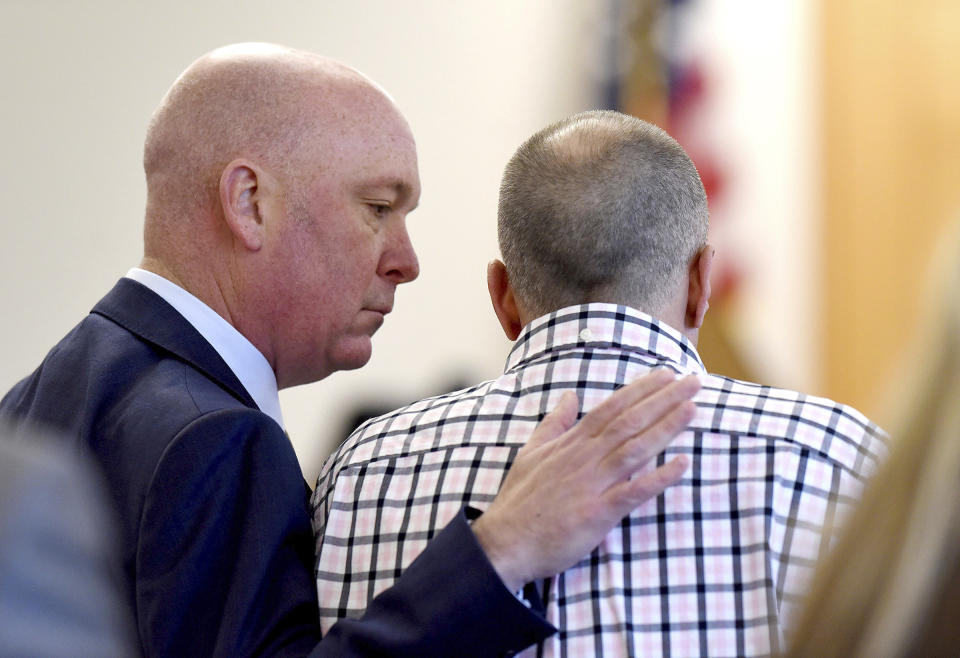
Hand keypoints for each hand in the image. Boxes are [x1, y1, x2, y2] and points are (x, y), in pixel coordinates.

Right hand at [471, 369, 698, 590]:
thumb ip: (554, 424)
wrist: (505, 543)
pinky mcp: (597, 513)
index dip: (640, 390)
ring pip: (635, 449)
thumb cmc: (519, 501)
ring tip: (692, 409)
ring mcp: (592, 484)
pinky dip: (659, 477)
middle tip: (692, 382)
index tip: (666, 375)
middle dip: (663, 400)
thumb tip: (570, 396)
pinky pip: (633, 492)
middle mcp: (584, 458)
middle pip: (629, 422)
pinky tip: (682, 464)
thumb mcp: (531, 453)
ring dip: (666, 428)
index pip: (611, 409)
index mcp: (570, 444)